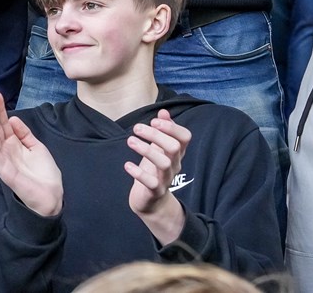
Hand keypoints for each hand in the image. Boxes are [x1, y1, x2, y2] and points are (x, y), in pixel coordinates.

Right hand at [0, 92, 62, 216]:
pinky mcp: (3, 168)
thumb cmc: (45, 173)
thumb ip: (24, 133)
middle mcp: (6, 149)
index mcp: (14, 144)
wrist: (51, 195)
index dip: (0, 109)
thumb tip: (12, 119)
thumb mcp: (36, 147)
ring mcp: (3, 158)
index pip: (3, 123)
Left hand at [125, 109, 189, 244]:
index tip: (153, 121)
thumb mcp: (158, 149)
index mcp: (176, 153)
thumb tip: (164, 111)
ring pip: (164, 163)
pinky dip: (139, 173)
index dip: (172, 127)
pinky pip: (151, 183)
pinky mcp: (155, 191)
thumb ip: (162, 131)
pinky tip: (127, 165)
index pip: (185, 137)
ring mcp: (166, 179)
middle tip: (136, 128)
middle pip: (173, 147)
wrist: (150, 201)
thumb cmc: (153, 170)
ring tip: (130, 141)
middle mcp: (174, 164)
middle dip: (155, 135)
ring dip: (146, 150)